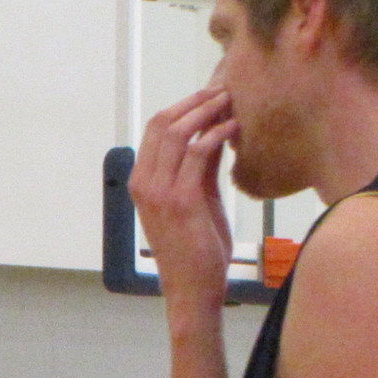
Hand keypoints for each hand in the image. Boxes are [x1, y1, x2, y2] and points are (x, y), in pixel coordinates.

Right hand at [129, 86, 237, 303]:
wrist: (192, 287)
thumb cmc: (195, 248)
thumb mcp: (196, 199)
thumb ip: (200, 167)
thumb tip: (216, 131)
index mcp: (141, 182)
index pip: (155, 129)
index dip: (184, 105)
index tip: (211, 94)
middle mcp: (144, 183)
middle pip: (163, 123)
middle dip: (195, 100)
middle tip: (224, 89)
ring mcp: (160, 192)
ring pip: (180, 132)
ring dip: (208, 111)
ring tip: (232, 101)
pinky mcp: (182, 199)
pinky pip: (199, 152)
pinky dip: (218, 133)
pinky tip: (236, 127)